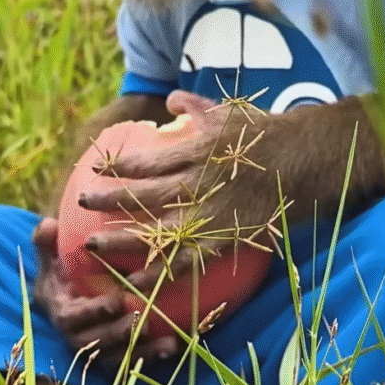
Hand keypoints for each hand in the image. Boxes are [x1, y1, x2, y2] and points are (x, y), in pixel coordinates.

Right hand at [31, 217, 178, 365]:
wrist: (72, 286)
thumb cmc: (64, 265)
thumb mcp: (53, 250)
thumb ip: (47, 238)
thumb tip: (48, 226)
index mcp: (60, 309)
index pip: (70, 318)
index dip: (91, 312)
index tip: (114, 301)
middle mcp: (75, 334)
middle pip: (95, 342)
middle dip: (119, 334)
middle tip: (142, 321)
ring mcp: (97, 346)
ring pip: (115, 356)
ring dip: (140, 351)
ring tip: (165, 343)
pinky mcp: (116, 352)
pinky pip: (131, 360)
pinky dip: (151, 355)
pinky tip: (172, 347)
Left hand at [79, 91, 278, 289]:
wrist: (302, 163)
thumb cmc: (265, 135)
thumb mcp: (230, 113)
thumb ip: (196, 107)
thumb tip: (171, 99)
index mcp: (197, 151)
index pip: (148, 160)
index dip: (119, 165)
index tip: (96, 166)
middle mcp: (198, 183)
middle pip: (144, 195)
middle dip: (109, 198)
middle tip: (81, 199)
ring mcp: (208, 214)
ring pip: (156, 232)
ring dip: (121, 241)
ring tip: (92, 246)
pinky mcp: (221, 239)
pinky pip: (184, 262)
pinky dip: (157, 275)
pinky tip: (133, 284)